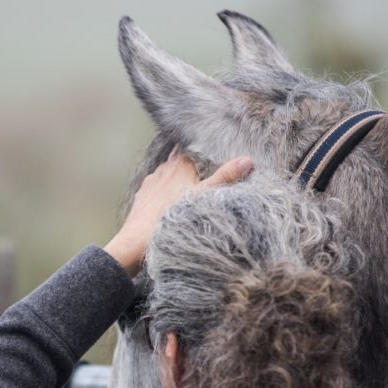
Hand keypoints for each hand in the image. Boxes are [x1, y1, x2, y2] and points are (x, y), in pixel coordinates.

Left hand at [104, 150, 253, 275]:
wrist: (139, 240)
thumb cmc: (173, 217)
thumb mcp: (206, 197)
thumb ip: (225, 177)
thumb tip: (248, 160)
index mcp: (179, 165)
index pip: (189, 147)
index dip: (198, 149)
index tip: (208, 154)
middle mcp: (163, 170)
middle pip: (177, 161)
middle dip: (188, 166)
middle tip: (202, 173)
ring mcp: (150, 184)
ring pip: (165, 176)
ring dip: (175, 180)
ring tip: (187, 190)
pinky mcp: (142, 198)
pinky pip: (155, 190)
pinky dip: (163, 194)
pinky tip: (169, 205)